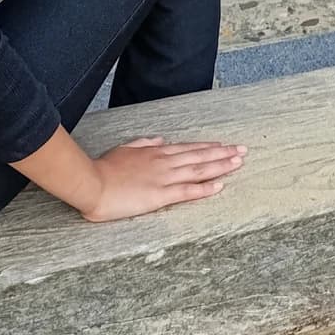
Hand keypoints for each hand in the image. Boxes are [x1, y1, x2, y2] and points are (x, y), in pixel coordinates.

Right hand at [81, 138, 245, 222]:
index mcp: (156, 152)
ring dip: (220, 166)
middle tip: (242, 151)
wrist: (92, 182)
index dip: (207, 147)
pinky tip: (220, 186)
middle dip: (222, 154)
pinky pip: (187, 191)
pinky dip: (205, 188)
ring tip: (238, 163)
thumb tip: (159, 140)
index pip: (188, 149)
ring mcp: (164, 178)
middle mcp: (164, 162)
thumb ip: (144, 144)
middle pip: (199, 157)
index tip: (223, 145)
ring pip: (198, 170)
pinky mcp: (160, 195)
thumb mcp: (125, 149)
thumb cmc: (104, 168)